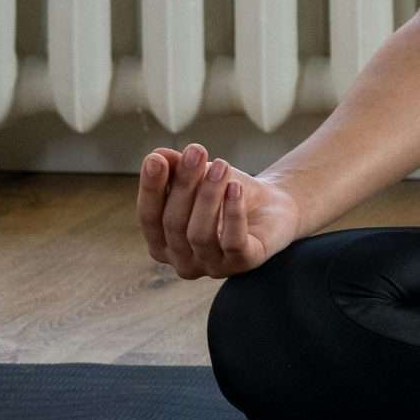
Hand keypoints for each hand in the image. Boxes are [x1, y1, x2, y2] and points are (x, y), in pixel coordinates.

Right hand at [137, 142, 299, 278]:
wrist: (271, 207)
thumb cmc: (226, 194)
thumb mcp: (199, 177)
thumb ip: (175, 169)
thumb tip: (156, 155)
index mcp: (162, 244)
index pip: (149, 217)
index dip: (150, 189)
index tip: (155, 160)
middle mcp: (183, 263)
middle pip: (174, 224)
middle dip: (184, 185)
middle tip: (196, 151)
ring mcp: (212, 267)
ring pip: (200, 234)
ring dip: (209, 196)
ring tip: (221, 165)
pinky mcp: (243, 263)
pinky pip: (233, 241)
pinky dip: (233, 212)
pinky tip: (235, 188)